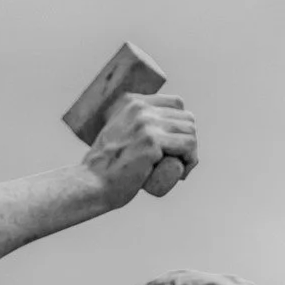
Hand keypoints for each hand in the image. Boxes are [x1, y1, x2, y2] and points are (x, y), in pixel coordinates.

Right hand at [83, 93, 197, 205]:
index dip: (181, 126)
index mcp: (132, 102)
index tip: (174, 147)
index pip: (177, 103)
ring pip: (191, 131)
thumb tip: (166, 128)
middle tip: (178, 163)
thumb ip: (138, 125)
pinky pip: (188, 146)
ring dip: (191, 153)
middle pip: (187, 118)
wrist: (92, 183)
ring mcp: (146, 123)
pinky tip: (180, 173)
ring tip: (179, 169)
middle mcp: (140, 108)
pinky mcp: (151, 142)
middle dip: (189, 142)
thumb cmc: (107, 167)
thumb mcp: (121, 134)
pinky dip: (190, 161)